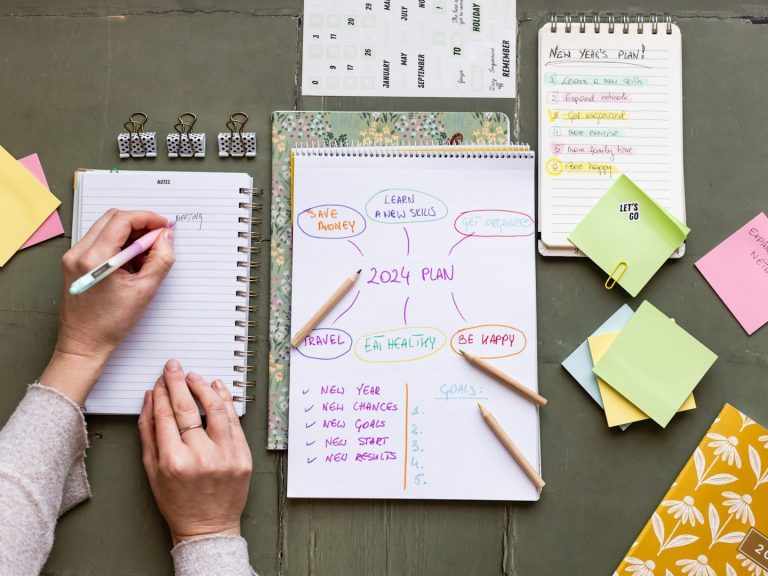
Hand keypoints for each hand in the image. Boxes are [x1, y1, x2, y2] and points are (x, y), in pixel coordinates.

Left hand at [41, 209, 174, 403]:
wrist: (83, 344)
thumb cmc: (110, 324)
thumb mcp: (145, 291)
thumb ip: (160, 259)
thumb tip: (166, 237)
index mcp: (95, 258)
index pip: (122, 220)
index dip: (147, 218)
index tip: (163, 226)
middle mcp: (79, 253)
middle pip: (112, 219)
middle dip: (139, 223)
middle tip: (158, 237)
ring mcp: (73, 257)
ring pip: (105, 228)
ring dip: (129, 234)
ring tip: (146, 253)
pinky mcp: (74, 263)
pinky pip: (99, 241)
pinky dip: (118, 244)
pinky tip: (131, 261)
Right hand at [138, 359, 251, 544]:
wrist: (207, 526)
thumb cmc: (177, 501)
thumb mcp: (152, 471)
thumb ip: (149, 433)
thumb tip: (148, 400)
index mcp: (174, 461)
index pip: (165, 416)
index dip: (161, 394)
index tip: (158, 381)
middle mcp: (201, 456)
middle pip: (188, 409)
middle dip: (178, 383)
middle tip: (173, 367)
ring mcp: (225, 456)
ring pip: (215, 410)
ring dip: (203, 388)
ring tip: (194, 376)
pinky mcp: (243, 456)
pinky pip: (234, 422)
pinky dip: (226, 402)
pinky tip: (217, 388)